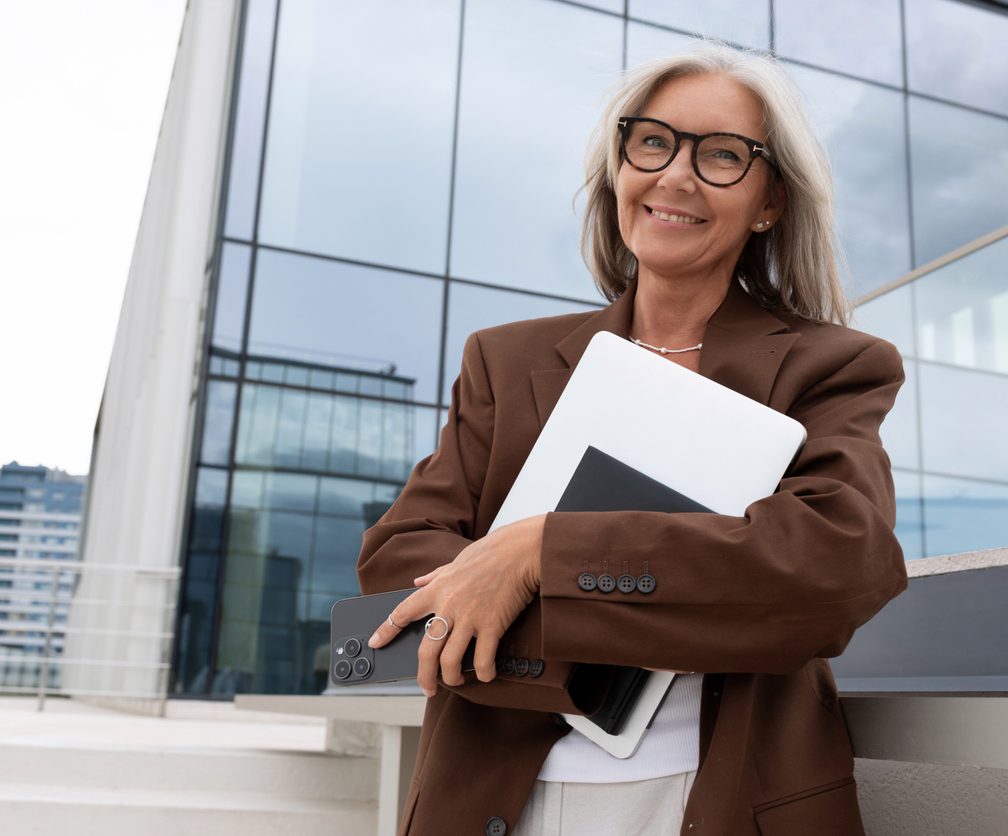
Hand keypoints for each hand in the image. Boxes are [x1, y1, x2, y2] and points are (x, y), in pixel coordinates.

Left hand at [368, 515, 544, 696]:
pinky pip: (483, 659)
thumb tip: (418, 582)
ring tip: (455, 681)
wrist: (519, 551)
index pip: (402, 612)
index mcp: (436, 589)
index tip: (376, 642)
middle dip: (423, 676)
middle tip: (427, 688)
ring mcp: (470, 618)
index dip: (386, 629)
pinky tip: (486, 673)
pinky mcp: (492, 625)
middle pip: (426, 651)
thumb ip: (435, 576)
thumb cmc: (490, 554)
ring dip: (451, 678)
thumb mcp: (455, 562)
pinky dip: (484, 672)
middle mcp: (448, 606)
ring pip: (450, 660)